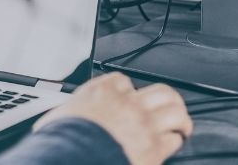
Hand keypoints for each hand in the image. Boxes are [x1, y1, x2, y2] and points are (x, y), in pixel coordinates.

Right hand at [36, 73, 191, 164]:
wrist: (72, 155)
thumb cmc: (61, 140)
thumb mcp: (58, 116)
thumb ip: (71, 113)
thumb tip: (59, 121)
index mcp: (102, 92)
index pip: (123, 81)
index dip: (128, 91)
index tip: (128, 98)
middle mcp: (127, 104)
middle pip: (160, 91)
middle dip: (167, 99)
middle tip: (169, 107)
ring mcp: (143, 124)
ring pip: (175, 110)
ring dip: (179, 118)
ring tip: (179, 125)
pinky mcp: (153, 147)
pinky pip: (174, 139)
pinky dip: (174, 141)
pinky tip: (173, 143)